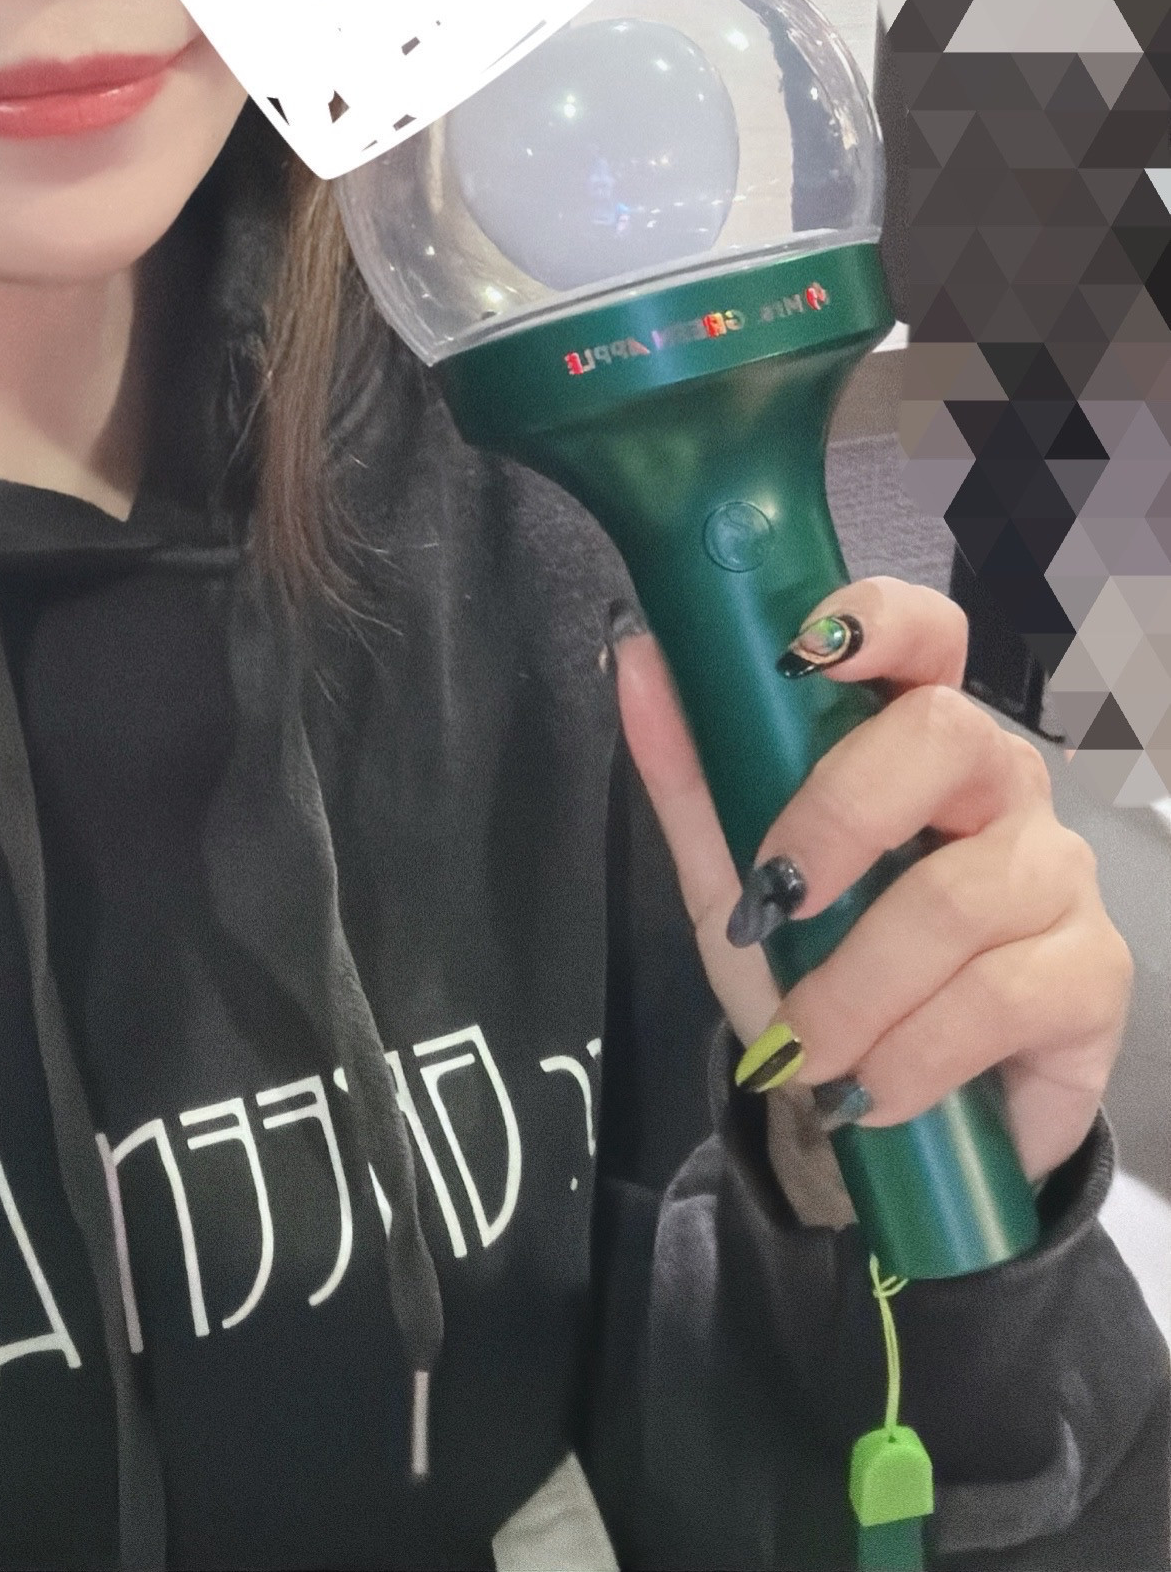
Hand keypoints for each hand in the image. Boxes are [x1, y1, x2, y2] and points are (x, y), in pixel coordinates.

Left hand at [613, 577, 1134, 1182]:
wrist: (882, 1107)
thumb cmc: (816, 964)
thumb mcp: (733, 876)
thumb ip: (692, 771)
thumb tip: (636, 656)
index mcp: (914, 736)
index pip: (926, 635)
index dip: (878, 620)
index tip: (801, 648)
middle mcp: (1000, 782)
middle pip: (946, 737)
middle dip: (839, 817)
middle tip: (773, 904)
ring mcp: (1056, 873)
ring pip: (956, 897)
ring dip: (855, 988)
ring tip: (803, 1047)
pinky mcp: (1092, 973)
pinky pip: (1000, 998)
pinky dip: (911, 1054)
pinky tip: (872, 1088)